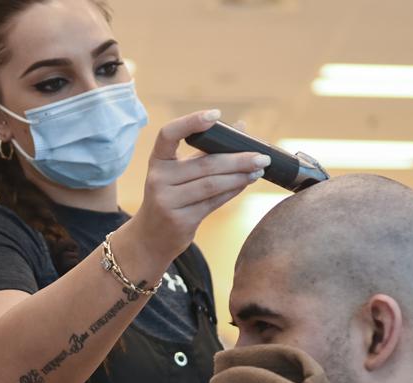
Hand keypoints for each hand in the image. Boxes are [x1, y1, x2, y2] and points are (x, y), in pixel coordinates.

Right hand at [132, 110, 270, 260]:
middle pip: (204, 164)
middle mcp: (158, 179)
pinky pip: (213, 202)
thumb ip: (206, 152)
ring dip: (240, 176)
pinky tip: (245, 183)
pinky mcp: (180, 220)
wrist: (150, 237)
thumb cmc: (170, 198)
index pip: (169, 134)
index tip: (216, 115)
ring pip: (212, 184)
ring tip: (259, 170)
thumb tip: (241, 128)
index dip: (191, 122)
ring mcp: (167, 201)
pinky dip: (233, 191)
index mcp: (157, 160)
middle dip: (237, 159)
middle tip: (262, 156)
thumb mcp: (179, 173)